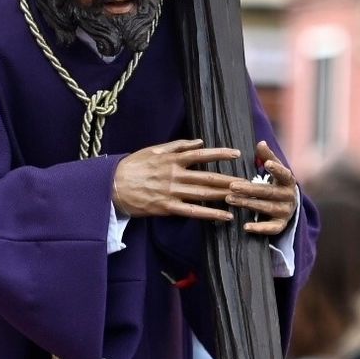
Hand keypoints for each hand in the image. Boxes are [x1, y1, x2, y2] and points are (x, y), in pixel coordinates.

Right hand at [112, 139, 242, 221]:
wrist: (112, 186)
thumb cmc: (133, 166)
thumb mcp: (153, 150)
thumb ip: (177, 145)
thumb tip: (199, 142)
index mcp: (171, 159)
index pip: (201, 154)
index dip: (220, 154)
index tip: (237, 153)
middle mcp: (174, 174)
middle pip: (207, 177)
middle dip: (229, 180)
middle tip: (247, 182)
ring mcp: (172, 192)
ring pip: (203, 194)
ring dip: (224, 196)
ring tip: (242, 197)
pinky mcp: (167, 207)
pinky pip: (193, 211)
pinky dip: (211, 214)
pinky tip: (225, 216)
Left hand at [225, 141, 297, 236]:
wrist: (289, 205)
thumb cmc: (277, 183)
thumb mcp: (275, 170)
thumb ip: (268, 156)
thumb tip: (260, 142)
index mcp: (288, 181)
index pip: (284, 174)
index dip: (276, 169)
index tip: (267, 164)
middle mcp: (289, 197)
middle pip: (269, 192)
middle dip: (250, 189)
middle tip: (232, 186)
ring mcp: (286, 212)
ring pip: (266, 208)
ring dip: (248, 204)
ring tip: (230, 200)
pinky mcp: (281, 225)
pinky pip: (271, 229)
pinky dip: (259, 228)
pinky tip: (245, 227)